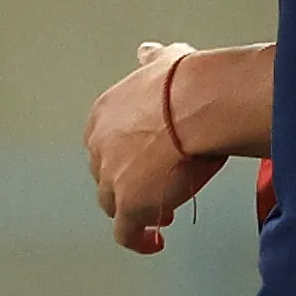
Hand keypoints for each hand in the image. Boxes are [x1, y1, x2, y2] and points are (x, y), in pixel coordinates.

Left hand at [86, 41, 226, 254]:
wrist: (195, 105)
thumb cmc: (185, 83)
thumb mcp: (163, 61)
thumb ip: (151, 61)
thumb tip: (147, 53)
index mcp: (104, 115)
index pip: (106, 144)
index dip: (127, 155)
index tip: (146, 160)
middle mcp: (100, 148)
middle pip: (107, 176)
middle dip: (130, 183)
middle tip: (157, 187)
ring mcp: (111, 180)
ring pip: (115, 206)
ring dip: (137, 210)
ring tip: (164, 212)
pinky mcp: (128, 206)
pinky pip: (128, 234)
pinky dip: (139, 240)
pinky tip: (156, 242)